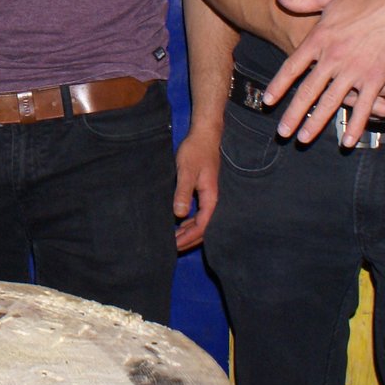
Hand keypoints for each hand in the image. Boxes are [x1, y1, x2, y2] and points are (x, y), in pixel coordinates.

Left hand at [173, 129, 219, 251]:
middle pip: (203, 228)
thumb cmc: (195, 152)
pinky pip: (199, 213)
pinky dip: (190, 222)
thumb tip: (179, 214)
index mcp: (211, 198)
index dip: (188, 238)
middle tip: (172, 249)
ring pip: (201, 222)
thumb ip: (183, 192)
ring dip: (189, 232)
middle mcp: (212, 200)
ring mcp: (209, 196)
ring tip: (174, 240)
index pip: (202, 226)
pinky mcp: (204, 192)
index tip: (175, 246)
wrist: (204, 136)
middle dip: (189, 240)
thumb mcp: (186, 171)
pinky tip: (180, 225)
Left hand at [265, 0, 384, 142]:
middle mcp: (333, 57)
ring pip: (331, 102)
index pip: (292, 67)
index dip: (279, 85)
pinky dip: (356, 125)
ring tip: (304, 139)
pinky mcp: (377, 77)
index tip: (268, 100)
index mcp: (320, 38)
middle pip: (308, 91)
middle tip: (283, 132)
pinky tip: (348, 140)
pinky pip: (364, 106)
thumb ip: (303, 0)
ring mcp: (355, 69)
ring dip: (317, 123)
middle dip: (294, 114)